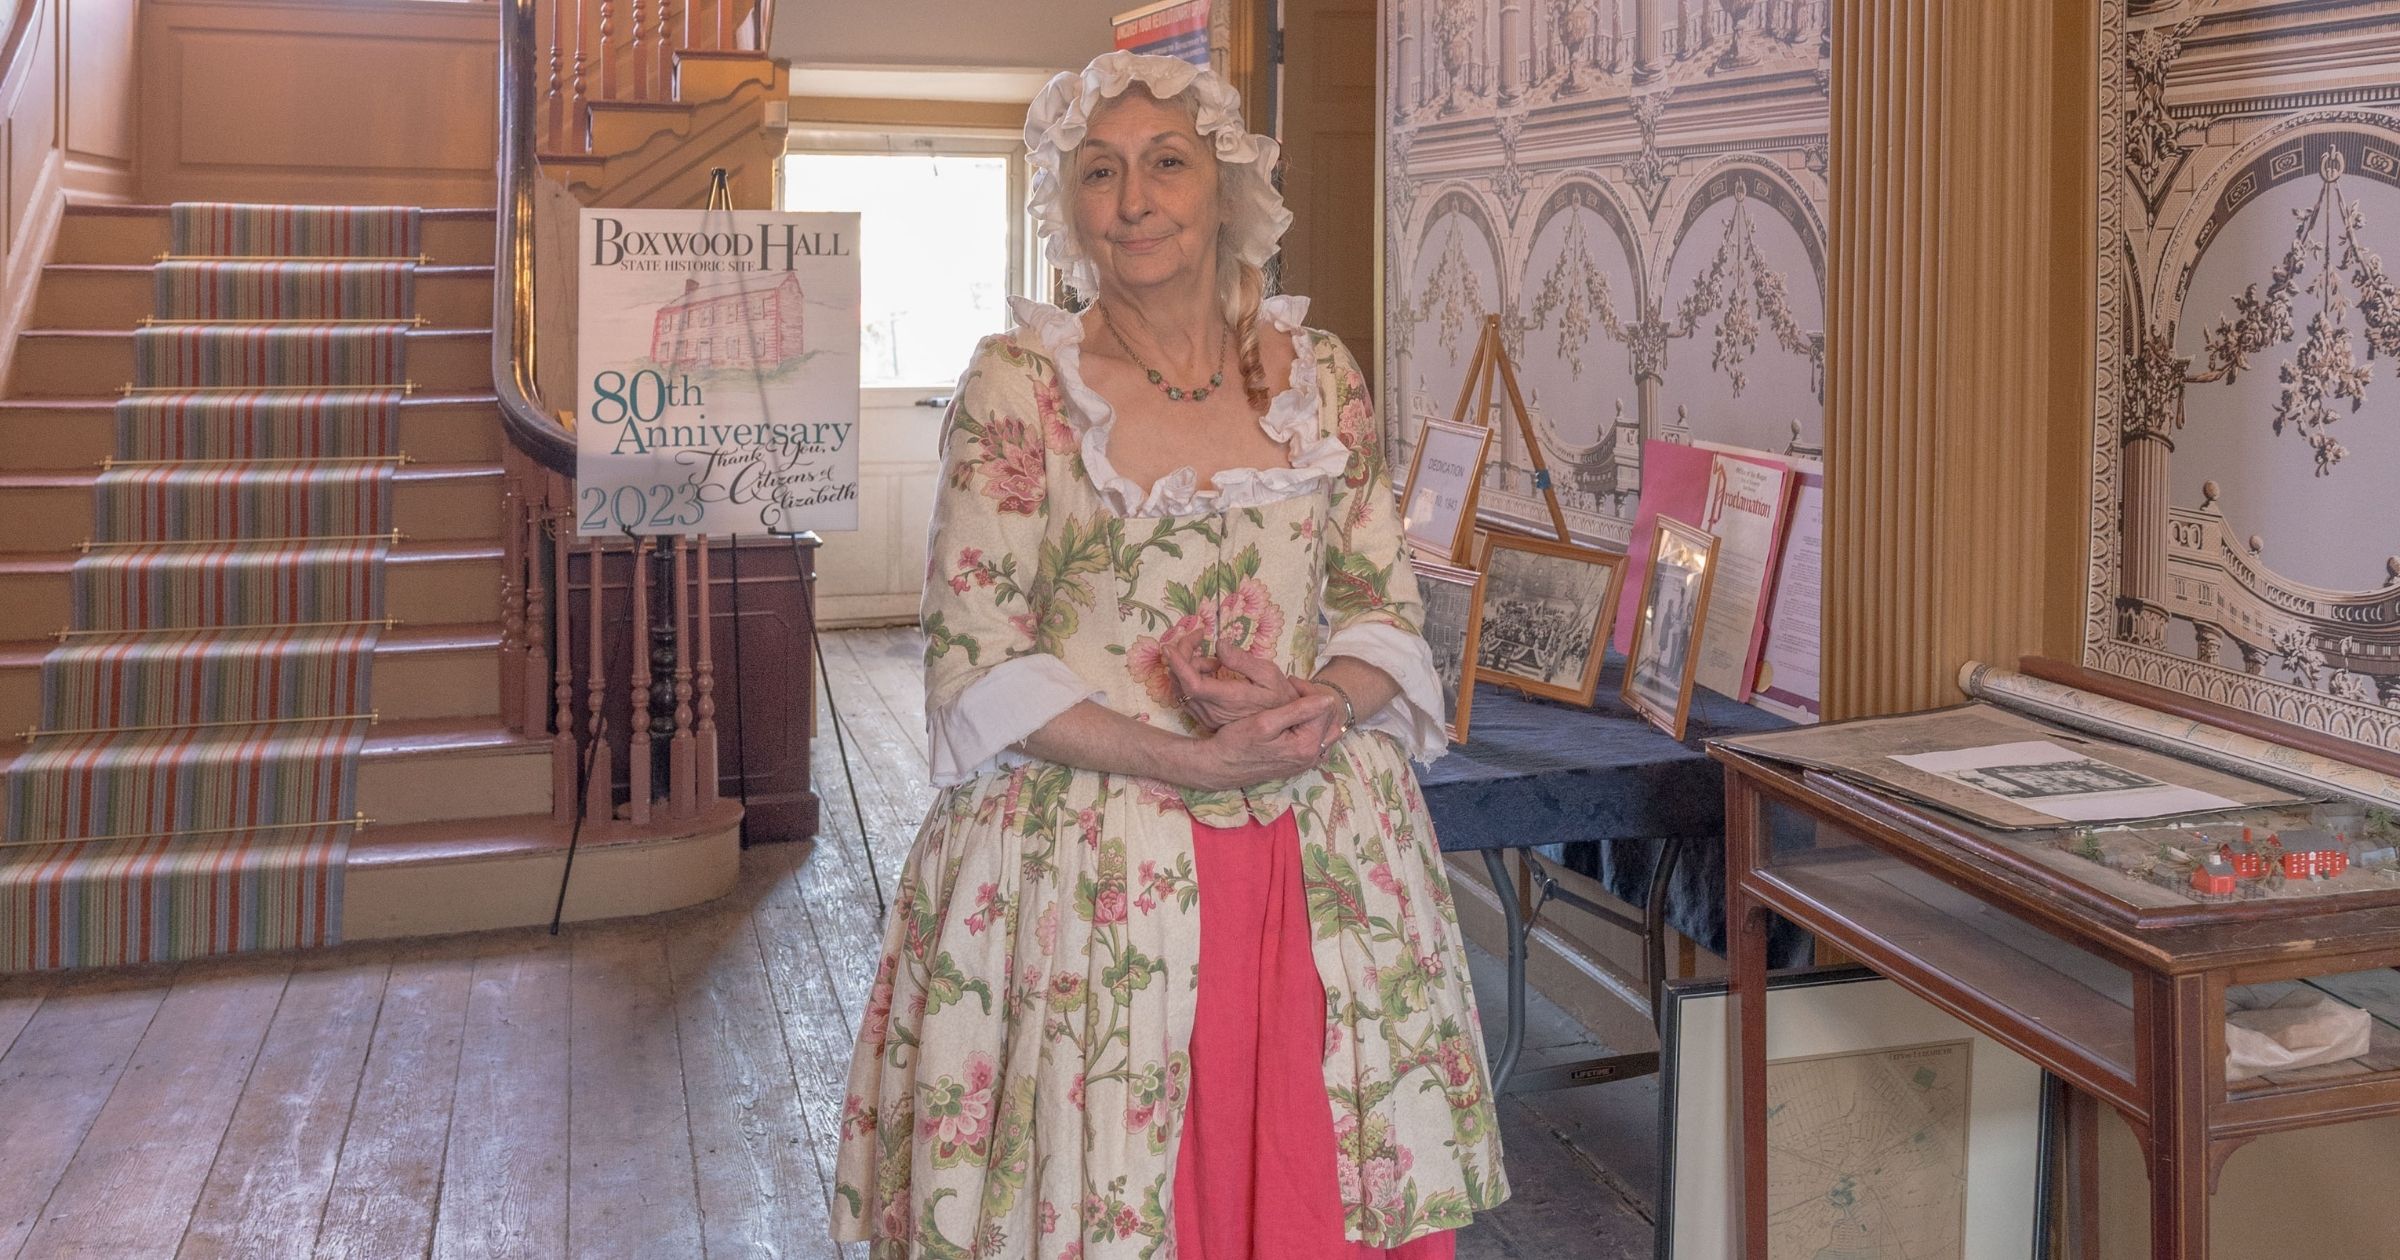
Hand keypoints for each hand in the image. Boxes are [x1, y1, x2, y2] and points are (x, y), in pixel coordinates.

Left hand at [1167, 632, 1303, 731]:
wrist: (1282, 726)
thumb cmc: (1279, 697)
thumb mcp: (1269, 674)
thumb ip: (1242, 660)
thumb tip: (1219, 644)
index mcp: (1229, 699)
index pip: (1193, 684)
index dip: (1178, 665)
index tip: (1170, 646)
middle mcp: (1213, 712)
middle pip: (1182, 683)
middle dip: (1184, 656)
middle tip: (1201, 640)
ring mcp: (1208, 718)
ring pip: (1182, 690)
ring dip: (1189, 668)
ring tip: (1215, 662)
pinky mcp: (1206, 720)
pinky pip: (1187, 697)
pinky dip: (1191, 679)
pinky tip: (1211, 673)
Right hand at [1186, 690, 1342, 790]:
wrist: (1220, 767)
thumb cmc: (1237, 742)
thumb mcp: (1265, 722)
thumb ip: (1299, 710)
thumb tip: (1329, 699)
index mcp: (1306, 745)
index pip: (1325, 709)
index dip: (1310, 690)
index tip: (1290, 681)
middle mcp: (1311, 757)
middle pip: (1329, 721)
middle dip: (1315, 701)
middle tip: (1293, 689)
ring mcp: (1305, 763)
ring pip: (1324, 732)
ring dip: (1314, 714)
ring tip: (1294, 702)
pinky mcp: (1297, 764)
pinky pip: (1315, 742)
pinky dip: (1309, 727)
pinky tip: (1293, 719)